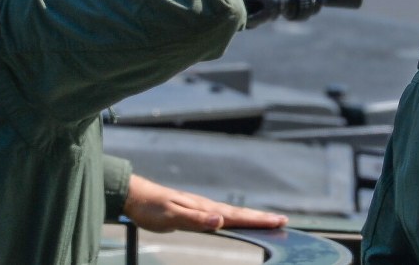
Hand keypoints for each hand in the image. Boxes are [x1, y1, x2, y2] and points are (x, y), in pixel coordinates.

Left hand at [122, 174, 287, 232]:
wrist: (135, 195)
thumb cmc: (151, 207)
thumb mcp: (171, 216)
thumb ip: (196, 219)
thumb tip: (220, 220)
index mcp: (205, 208)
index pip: (238, 216)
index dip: (259, 220)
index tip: (279, 221)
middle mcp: (207, 207)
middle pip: (241, 214)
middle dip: (262, 218)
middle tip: (283, 221)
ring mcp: (203, 208)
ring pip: (233, 214)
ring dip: (252, 218)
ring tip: (268, 221)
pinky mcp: (196, 212)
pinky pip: (223, 217)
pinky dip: (236, 220)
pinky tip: (237, 222)